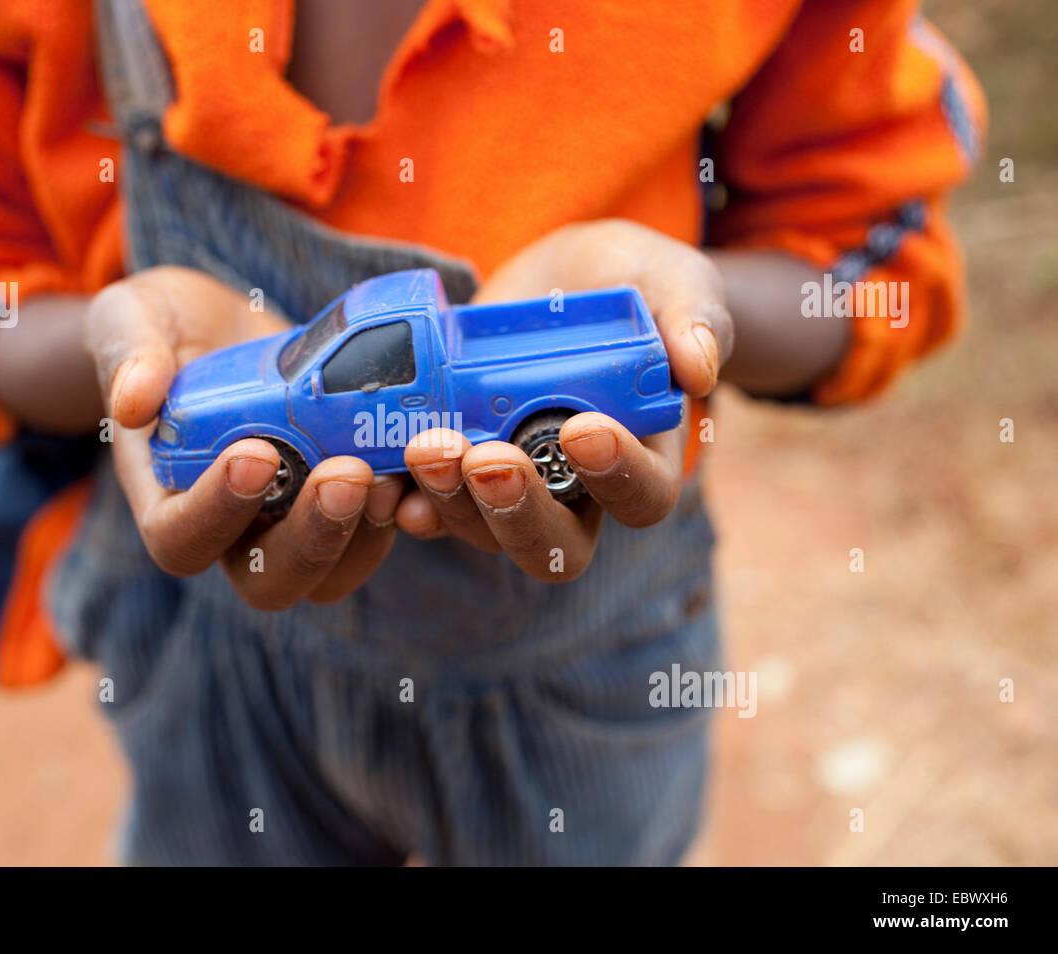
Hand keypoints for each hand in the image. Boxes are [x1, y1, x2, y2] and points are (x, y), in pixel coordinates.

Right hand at [86, 267, 404, 609]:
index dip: (218, 512)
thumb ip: (129, 354)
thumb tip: (134, 401)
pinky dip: (404, 508)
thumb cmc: (168, 328)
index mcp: (168, 500)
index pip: (182, 540)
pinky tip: (424, 465)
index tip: (254, 454)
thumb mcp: (133, 320)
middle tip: (345, 473)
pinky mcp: (346, 501)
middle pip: (269, 578)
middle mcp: (234, 530)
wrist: (228, 325)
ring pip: (332, 570)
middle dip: (313, 537)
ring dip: (365, 532)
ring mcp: (295, 522)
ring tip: (388, 471)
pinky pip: (379, 532)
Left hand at [394, 220, 733, 581]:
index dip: (618, 477)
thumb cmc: (630, 283)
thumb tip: (699, 366)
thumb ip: (691, 318)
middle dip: (518, 508)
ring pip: (486, 530)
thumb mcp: (672, 282)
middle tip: (487, 457)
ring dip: (453, 501)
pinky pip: (431, 507)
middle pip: (556, 543)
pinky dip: (407, 500)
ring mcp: (512, 488)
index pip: (643, 497)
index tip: (584, 429)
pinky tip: (385, 481)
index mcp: (645, 459)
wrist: (558, 278)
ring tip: (427, 447)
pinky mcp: (458, 470)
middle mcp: (577, 492)